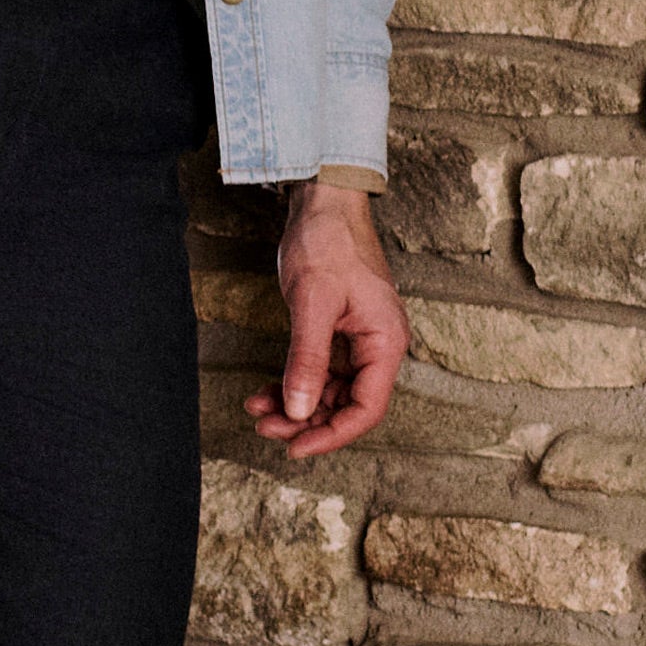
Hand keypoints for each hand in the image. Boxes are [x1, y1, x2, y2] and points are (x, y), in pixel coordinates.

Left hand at [243, 182, 408, 457]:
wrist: (323, 199)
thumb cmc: (326, 241)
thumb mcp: (313, 301)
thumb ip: (308, 359)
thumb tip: (299, 411)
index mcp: (386, 342)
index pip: (366, 409)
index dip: (331, 435)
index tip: (295, 447)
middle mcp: (379, 345)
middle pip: (347, 405)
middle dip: (307, 420)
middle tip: (265, 426)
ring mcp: (360, 338)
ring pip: (332, 390)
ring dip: (298, 403)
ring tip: (259, 409)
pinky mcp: (341, 328)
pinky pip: (323, 369)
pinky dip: (297, 381)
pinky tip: (268, 388)